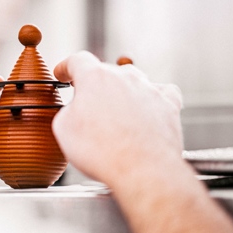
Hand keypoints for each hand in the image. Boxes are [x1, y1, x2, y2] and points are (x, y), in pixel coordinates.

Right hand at [52, 51, 183, 185]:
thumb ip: (67, 110)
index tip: (63, 73)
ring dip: (122, 93)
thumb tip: (74, 110)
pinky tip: (145, 111)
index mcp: (94, 78)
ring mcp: (149, 89)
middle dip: (95, 86)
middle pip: (106, 72)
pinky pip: (160, 92)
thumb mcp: (63, 129)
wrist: (142, 170)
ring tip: (116, 114)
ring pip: (132, 81)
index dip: (67, 67)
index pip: (77, 61)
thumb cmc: (102, 152)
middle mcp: (124, 77)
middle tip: (88, 106)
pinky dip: (151, 99)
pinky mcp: (168, 105)